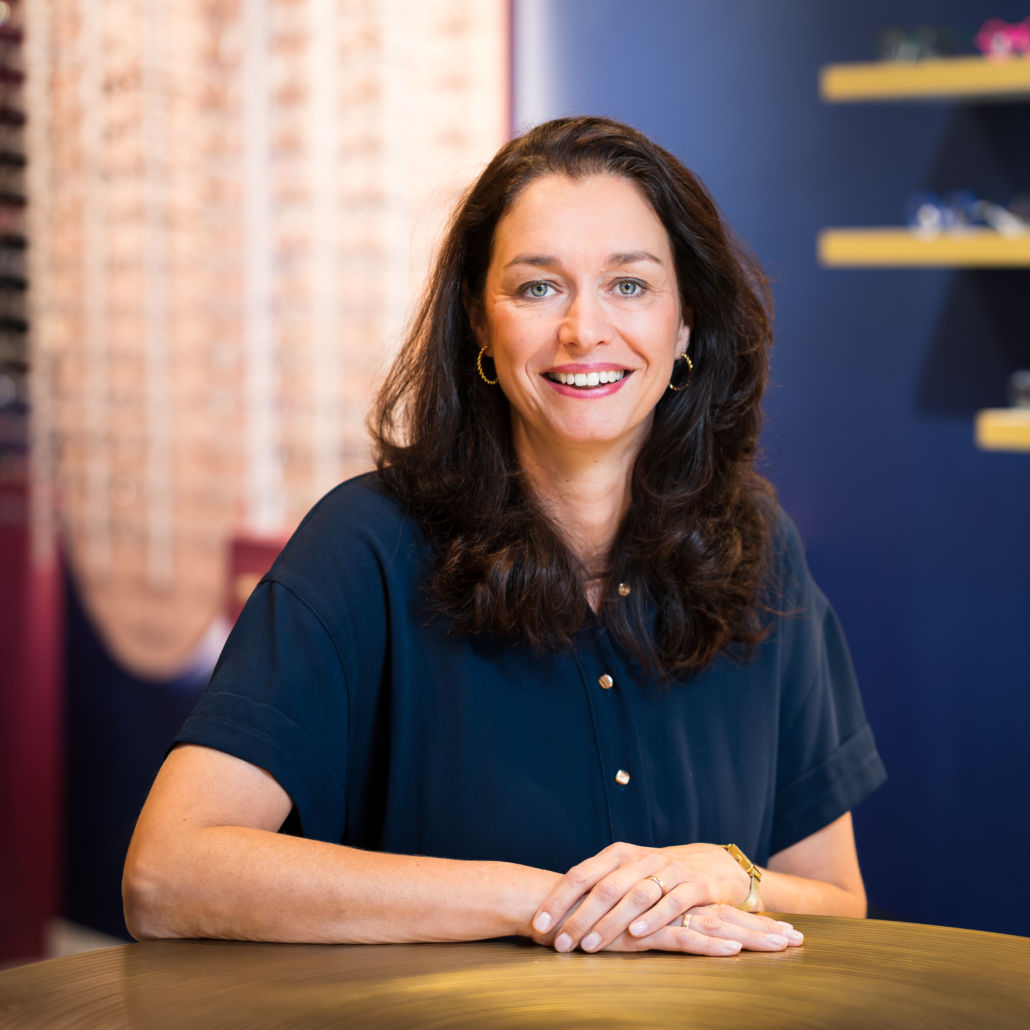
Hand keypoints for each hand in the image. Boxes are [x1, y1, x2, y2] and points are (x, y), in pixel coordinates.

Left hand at [528, 841, 803, 955]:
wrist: (711, 865)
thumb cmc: (656, 875)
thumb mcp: (625, 873)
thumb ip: (596, 886)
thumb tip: (552, 911)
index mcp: (618, 854)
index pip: (581, 874)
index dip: (558, 899)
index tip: (538, 925)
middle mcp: (640, 858)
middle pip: (604, 888)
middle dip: (579, 918)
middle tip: (560, 944)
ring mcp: (669, 870)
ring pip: (634, 896)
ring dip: (609, 923)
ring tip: (590, 946)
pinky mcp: (694, 886)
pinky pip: (671, 903)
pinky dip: (652, 919)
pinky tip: (636, 936)